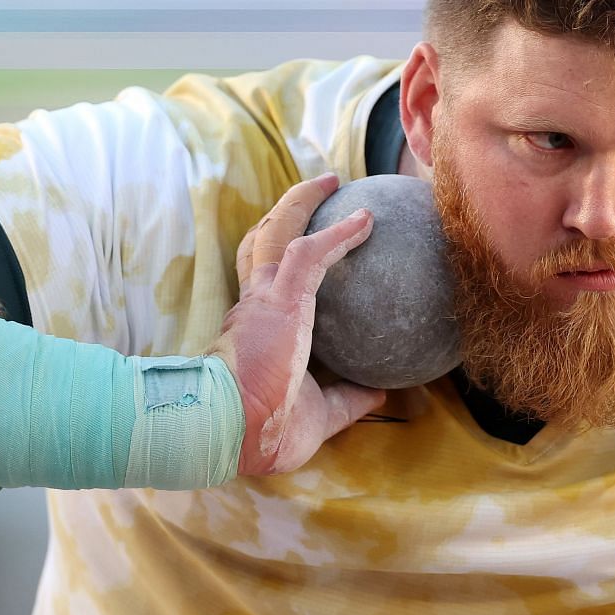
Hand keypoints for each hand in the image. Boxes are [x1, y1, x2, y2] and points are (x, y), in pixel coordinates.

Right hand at [212, 172, 386, 475]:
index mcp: (253, 331)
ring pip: (276, 232)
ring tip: (331, 181)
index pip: (263, 285)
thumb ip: (347, 398)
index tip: (301, 252)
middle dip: (282, 216)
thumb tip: (382, 392)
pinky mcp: (279, 296)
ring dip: (302, 203)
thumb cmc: (268, 432)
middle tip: (313, 197)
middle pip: (259, 245)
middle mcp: (252, 305)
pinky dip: (340, 232)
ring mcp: (263, 297)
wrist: (233, 432)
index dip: (278, 264)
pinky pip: (312, 251)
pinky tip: (367, 220)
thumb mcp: (320, 414)